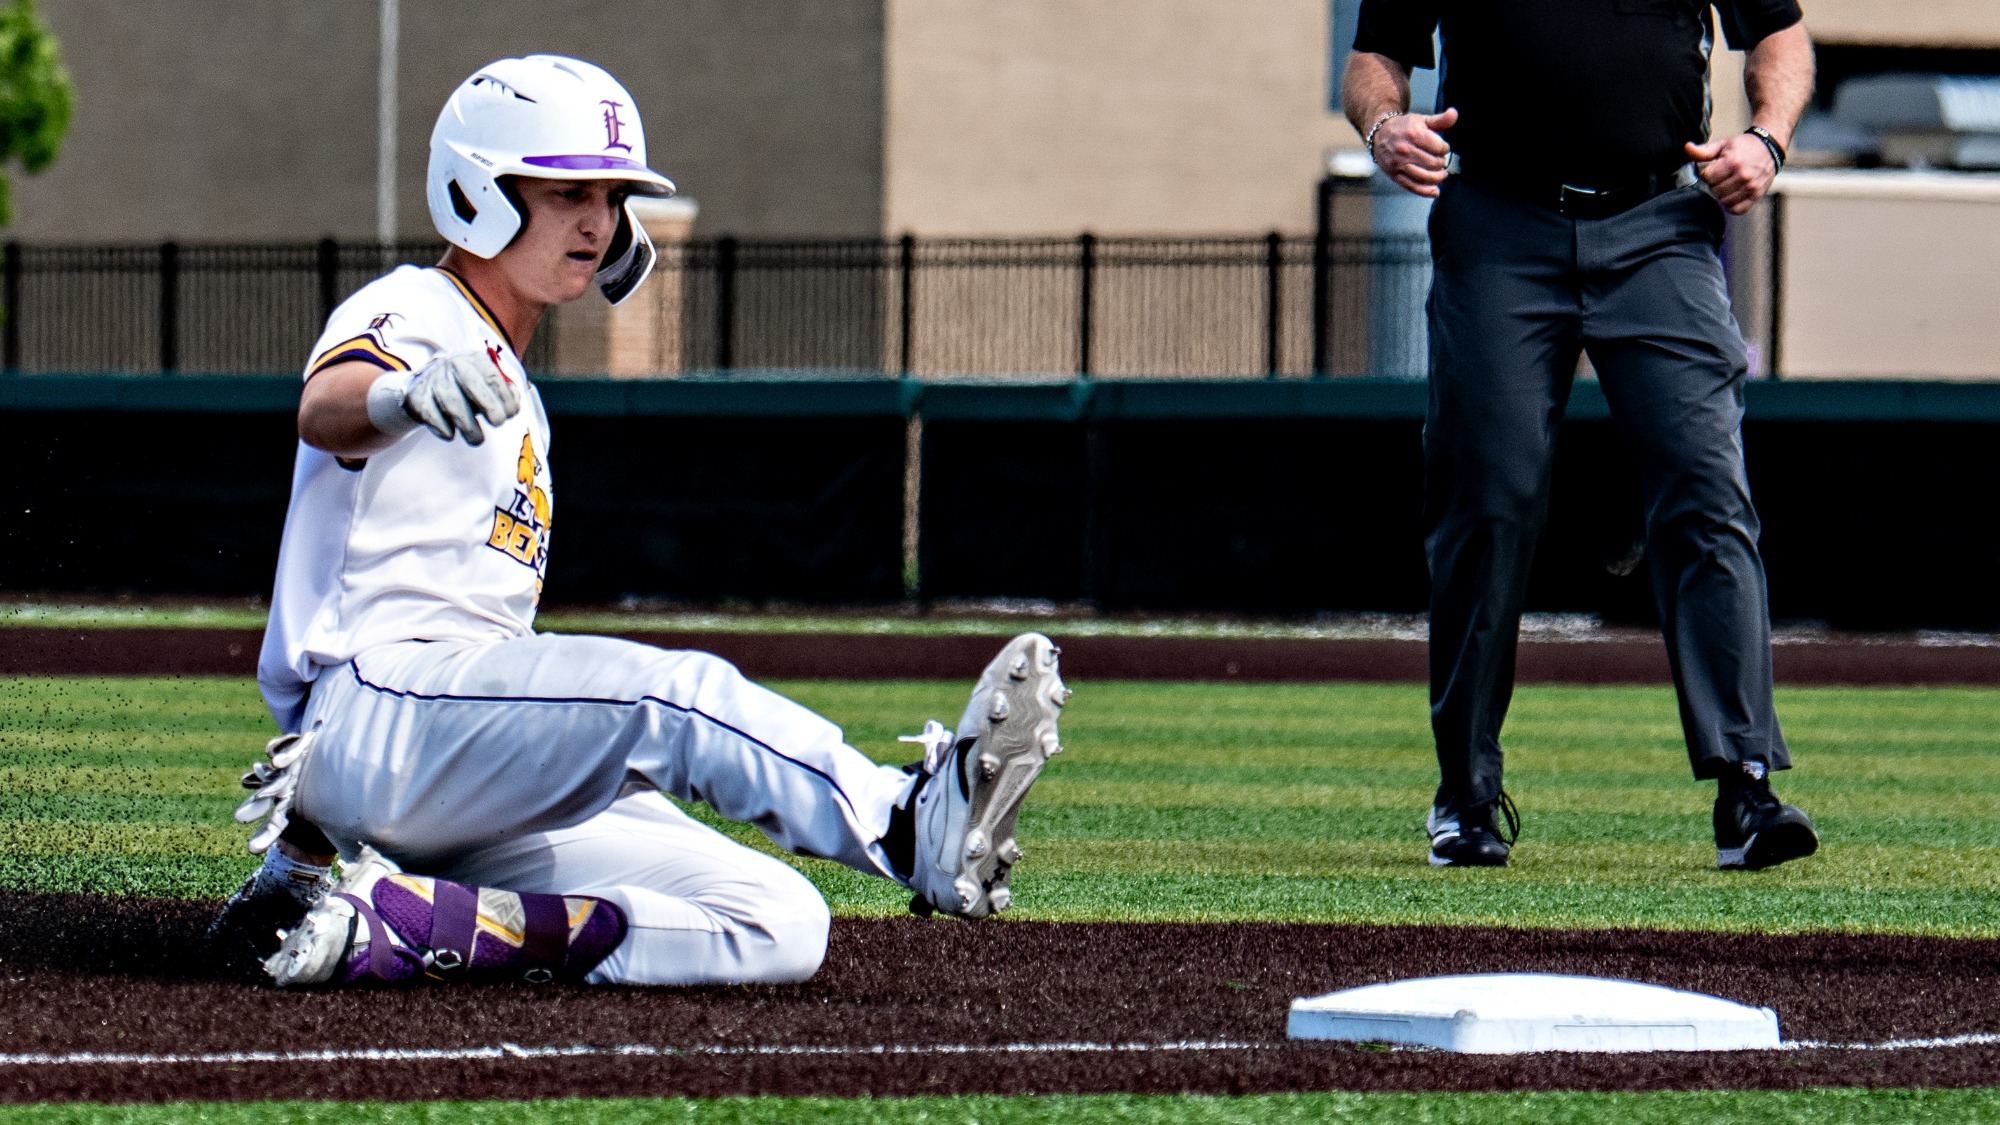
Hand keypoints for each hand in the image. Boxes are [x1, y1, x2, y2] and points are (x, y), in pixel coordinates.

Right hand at [380, 350, 521, 445]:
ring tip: (477, 440)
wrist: (423, 386)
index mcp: (473, 359)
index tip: (510, 414)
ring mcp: (432, 380)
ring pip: (452, 404)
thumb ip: (504, 393)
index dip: (505, 398)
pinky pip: (433, 416)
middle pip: (472, 385)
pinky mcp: (417, 397)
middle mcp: (451, 365)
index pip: (492, 377)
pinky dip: (444, 429)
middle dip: (489, 406)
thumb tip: (512, 406)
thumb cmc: (466, 389)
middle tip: (498, 423)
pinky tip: (451, 434)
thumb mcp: (486, 385)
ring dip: (468, 426)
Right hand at [1373, 108, 1458, 197]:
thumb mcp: (1422, 120)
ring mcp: (1399, 164)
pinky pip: (1412, 186)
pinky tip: (1435, 191)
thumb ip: (1440, 120)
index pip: (1439, 148)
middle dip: (1441, 163)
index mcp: (1414, 134)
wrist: (1380, 135)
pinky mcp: (1395, 175)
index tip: (1442, 148)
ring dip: (1437, 177)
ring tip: (1441, 174)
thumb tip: (1454, 114)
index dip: (1445, 149)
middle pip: (1433, 163)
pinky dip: (1426, 191)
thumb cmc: (1404, 127)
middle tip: (1440, 161)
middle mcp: (1405, 150)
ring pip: (1424, 177)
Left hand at [1685, 133, 1777, 214]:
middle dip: (1714, 184)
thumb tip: (1687, 148)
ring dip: (1722, 195)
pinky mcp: (1757, 195)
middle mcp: (1743, 176)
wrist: (1769, 148)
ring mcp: (1751, 187)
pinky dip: (1732, 205)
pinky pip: (1738, 210)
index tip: (1713, 169)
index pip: (1707, 177)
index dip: (1707, 174)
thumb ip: (1704, 150)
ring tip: (1727, 185)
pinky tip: (1732, 195)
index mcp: (1733, 162)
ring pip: (1724, 201)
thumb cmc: (1743, 146)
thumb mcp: (1723, 144)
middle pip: (1715, 190)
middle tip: (1721, 177)